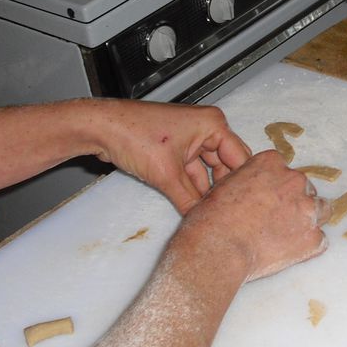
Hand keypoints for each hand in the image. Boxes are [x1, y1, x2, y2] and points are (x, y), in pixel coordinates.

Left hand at [85, 99, 250, 212]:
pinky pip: (192, 173)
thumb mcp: (166, 174)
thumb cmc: (133, 136)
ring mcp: (190, 140)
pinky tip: (197, 208)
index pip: (240, 158)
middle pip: (226, 165)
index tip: (246, 208)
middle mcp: (206, 129)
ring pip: (208, 172)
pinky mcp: (176, 151)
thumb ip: (189, 200)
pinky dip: (193, 188)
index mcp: (213, 124)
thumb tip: (205, 222)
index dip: (243, 183)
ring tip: (215, 215)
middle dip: (225, 189)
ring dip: (207, 192)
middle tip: (231, 215)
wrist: (100, 128)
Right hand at [182, 150, 330, 280]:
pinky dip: (308, 246)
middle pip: (304, 188)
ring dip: (308, 219)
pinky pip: (319, 240)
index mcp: (272, 163)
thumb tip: (253, 190)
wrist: (219, 247)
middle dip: (293, 202)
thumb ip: (249, 182)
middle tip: (277, 219)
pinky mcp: (313, 238)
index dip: (277, 186)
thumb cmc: (213, 218)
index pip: (284, 170)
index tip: (269, 198)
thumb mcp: (225, 185)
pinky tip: (290, 252)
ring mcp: (307, 209)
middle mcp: (294, 181)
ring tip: (290, 234)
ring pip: (321, 210)